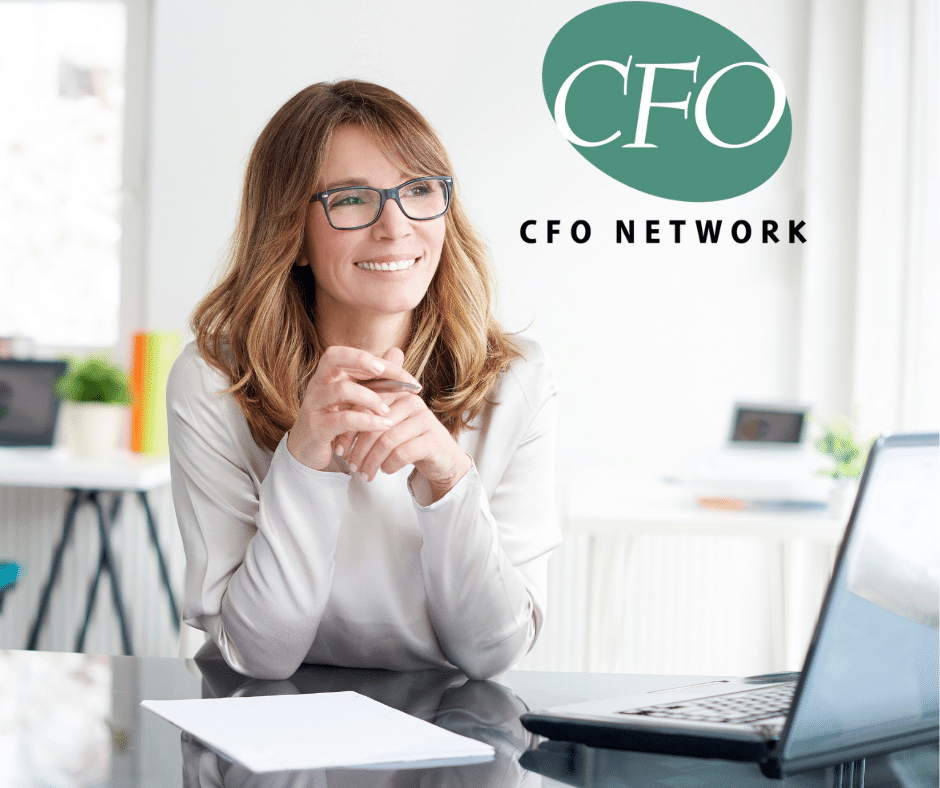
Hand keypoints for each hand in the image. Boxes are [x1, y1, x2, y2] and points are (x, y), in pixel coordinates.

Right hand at [286, 346, 419, 470]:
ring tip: (387, 411)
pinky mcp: (317, 427)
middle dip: (363, 360)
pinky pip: (344, 419)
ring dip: (371, 398)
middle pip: (333, 356)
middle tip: (385, 373)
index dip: (383, 363)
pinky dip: (368, 421)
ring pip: (342, 389)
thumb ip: (376, 377)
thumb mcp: (356, 398)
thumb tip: (398, 351)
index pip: (353, 355)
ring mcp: (315, 404)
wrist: (309, 451)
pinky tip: (383, 426)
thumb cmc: (335, 420)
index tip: (409, 379)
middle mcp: (318, 383)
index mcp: (329, 374)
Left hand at [337, 347, 472, 501]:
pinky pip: (402, 453)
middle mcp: (412, 402)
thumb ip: (366, 419)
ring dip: (371, 461)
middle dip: (358, 449)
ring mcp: (425, 420)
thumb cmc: (408, 441)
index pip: (365, 407)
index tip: (339, 449)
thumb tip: (334, 425)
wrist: (442, 458)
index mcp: (397, 393)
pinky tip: (385, 470)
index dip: (349, 429)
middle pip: (374, 425)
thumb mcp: (387, 427)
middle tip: (351, 466)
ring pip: (387, 441)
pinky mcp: (433, 440)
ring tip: (365, 474)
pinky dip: (389, 465)